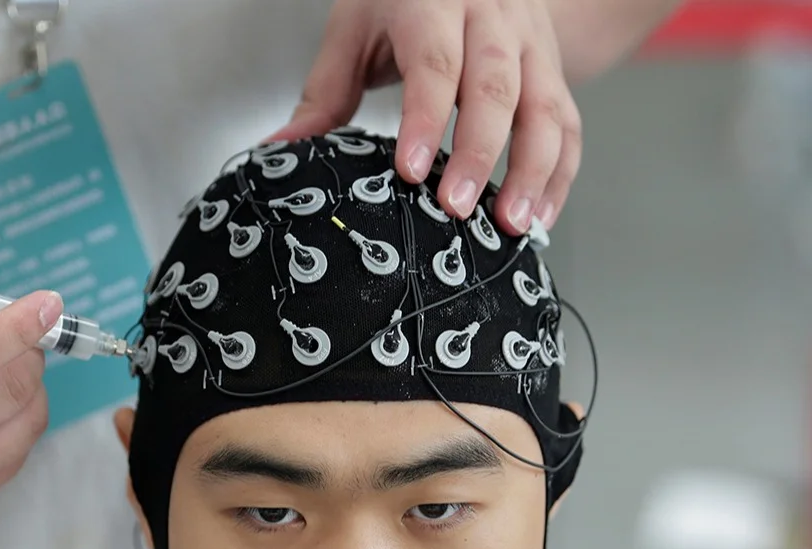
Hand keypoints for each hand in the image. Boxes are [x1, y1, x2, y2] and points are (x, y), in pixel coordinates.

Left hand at [271, 0, 581, 234]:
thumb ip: (324, 93)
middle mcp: (491, 17)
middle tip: (457, 209)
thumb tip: (282, 150)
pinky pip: (568, 122)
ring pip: (545, 106)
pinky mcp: (554, 66)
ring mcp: (530, 42)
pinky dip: (560, 172)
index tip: (410, 170)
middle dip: (478, 154)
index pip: (434, 64)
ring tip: (512, 224)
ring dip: (533, 171)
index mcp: (434, 2)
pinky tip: (540, 214)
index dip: (425, 119)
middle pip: (494, 88)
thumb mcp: (355, 29)